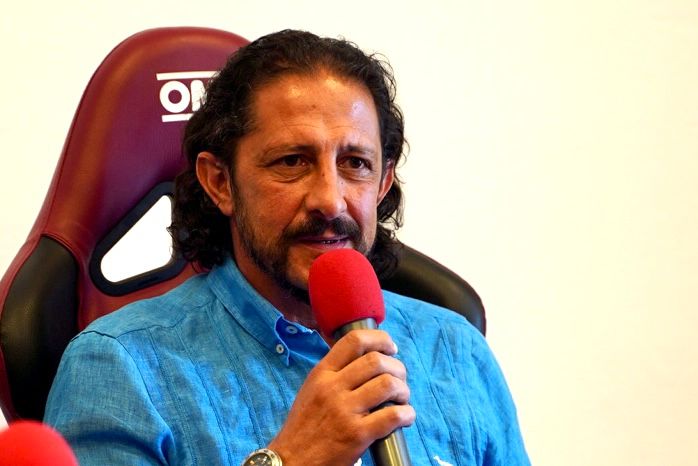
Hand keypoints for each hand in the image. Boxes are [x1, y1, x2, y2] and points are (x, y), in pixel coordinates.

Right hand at [267, 329, 415, 465]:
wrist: (292, 460)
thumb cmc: (305, 426)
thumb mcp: (312, 389)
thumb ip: (335, 373)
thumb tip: (369, 358)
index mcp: (321, 373)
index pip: (354, 340)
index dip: (380, 339)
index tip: (390, 348)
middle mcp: (332, 388)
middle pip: (376, 361)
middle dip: (397, 367)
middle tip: (399, 379)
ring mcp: (345, 411)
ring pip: (388, 385)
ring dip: (403, 390)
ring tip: (402, 399)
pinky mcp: (357, 435)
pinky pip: (392, 416)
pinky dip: (406, 414)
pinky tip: (405, 417)